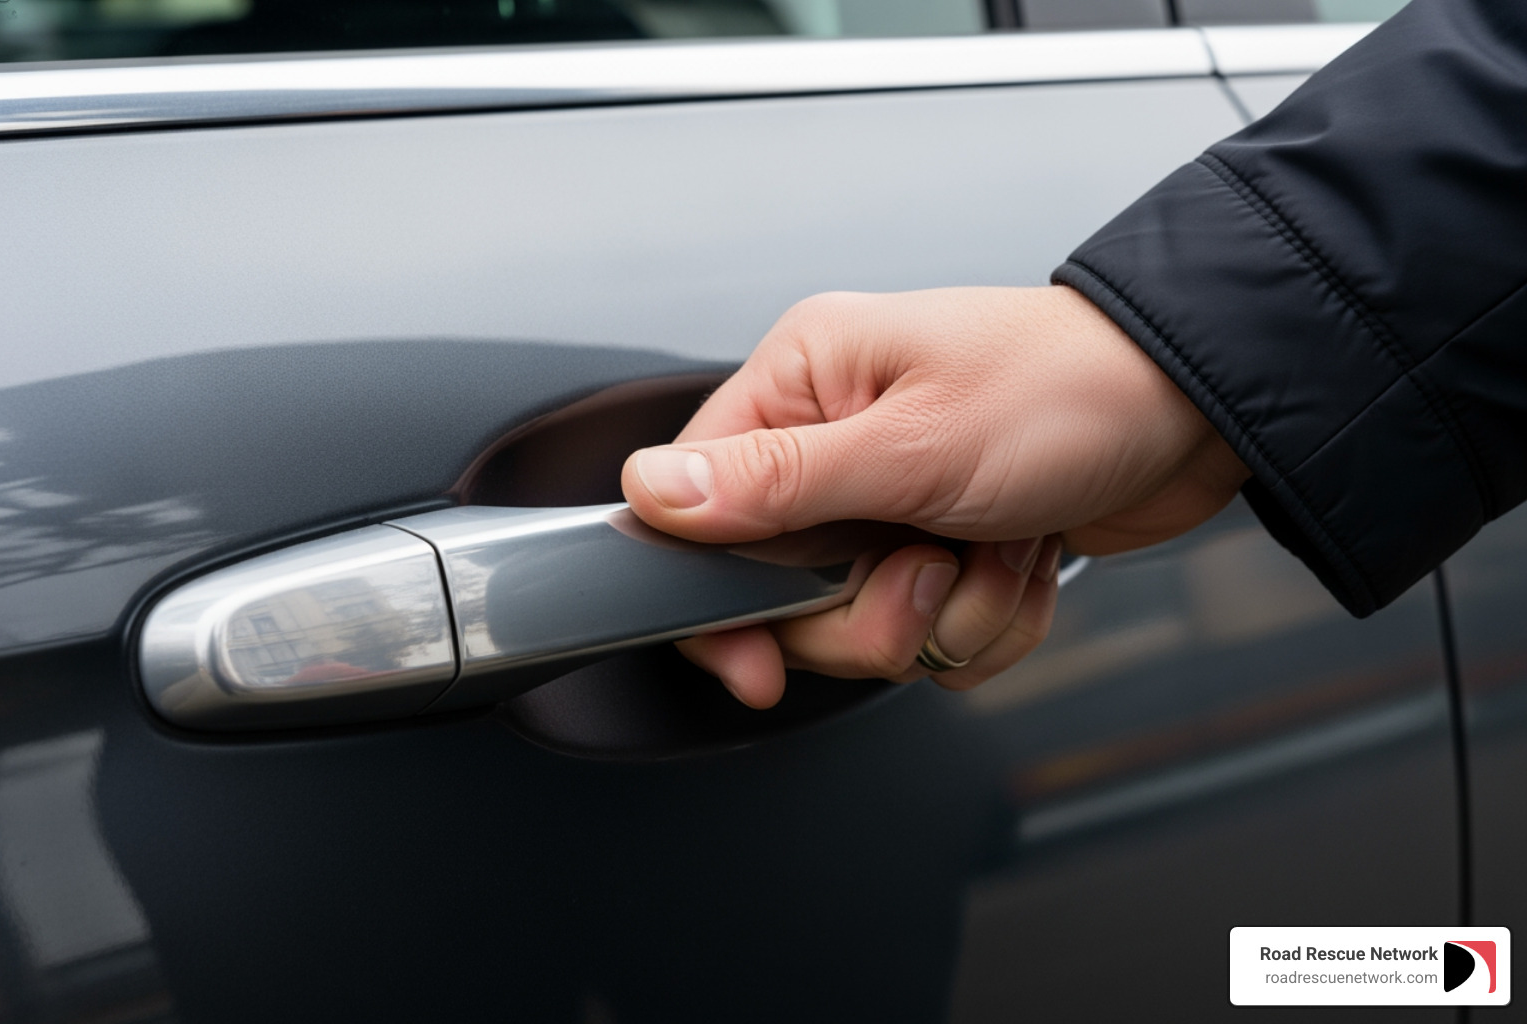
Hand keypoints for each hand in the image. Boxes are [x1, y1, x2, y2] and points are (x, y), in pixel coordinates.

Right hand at [621, 286, 1249, 706]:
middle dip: (873, 612)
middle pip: (784, 596)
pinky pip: (934, 634)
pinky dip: (989, 617)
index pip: (697, 511)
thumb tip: (650, 492)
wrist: (1196, 408)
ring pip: (866, 626)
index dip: (721, 604)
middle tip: (931, 563)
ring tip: (998, 545)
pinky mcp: (942, 545)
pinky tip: (1022, 559)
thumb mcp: (912, 446)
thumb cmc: (1067, 391)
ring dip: (950, 611)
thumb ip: (775, 484)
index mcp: (803, 385)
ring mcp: (890, 501)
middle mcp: (834, 443)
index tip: (759, 662)